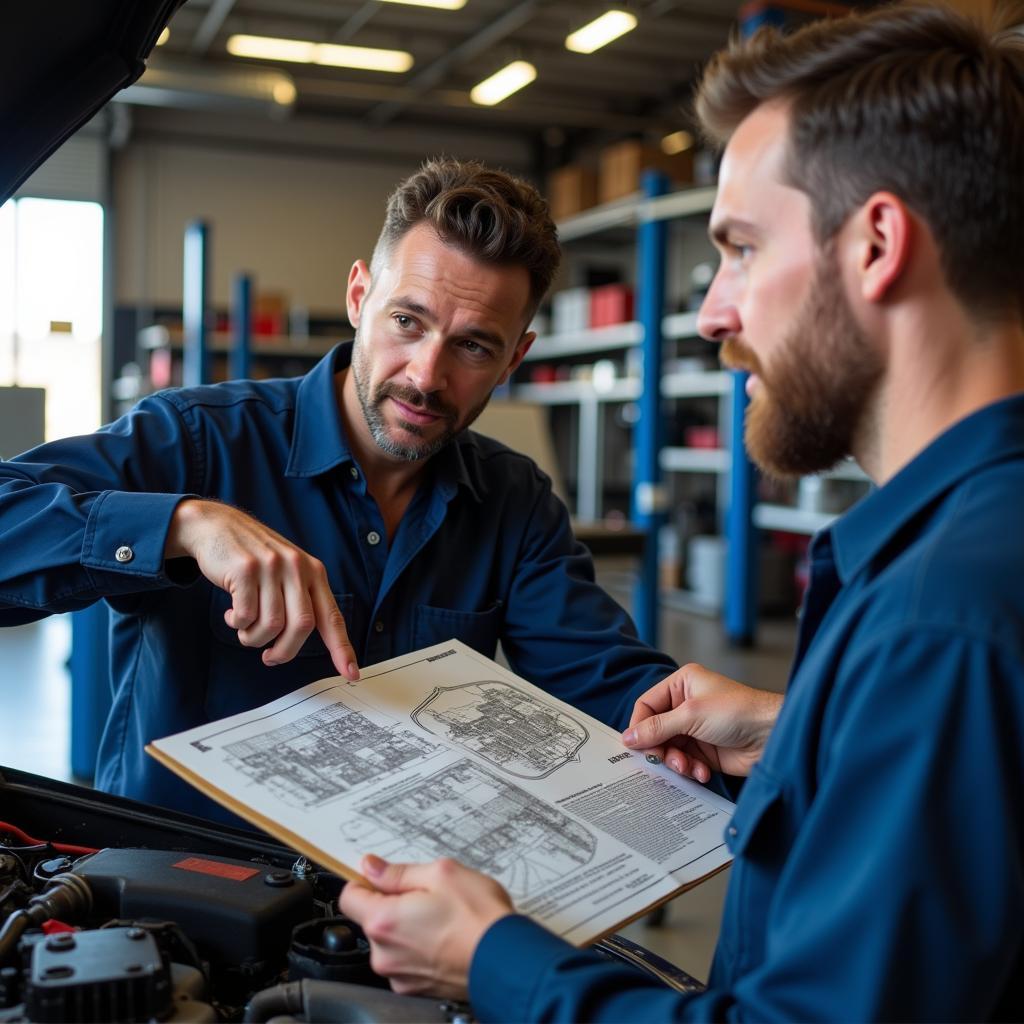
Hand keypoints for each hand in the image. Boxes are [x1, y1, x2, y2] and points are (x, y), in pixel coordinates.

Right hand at [165, 498, 358, 678]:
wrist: (216, 526)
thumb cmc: (252, 557)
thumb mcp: (286, 571)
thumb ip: (297, 600)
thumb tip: (295, 643)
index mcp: (313, 571)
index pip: (332, 616)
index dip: (342, 648)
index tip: (351, 673)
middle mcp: (297, 567)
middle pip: (302, 626)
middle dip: (285, 651)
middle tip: (270, 657)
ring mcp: (272, 567)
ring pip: (272, 625)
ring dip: (254, 638)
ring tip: (244, 627)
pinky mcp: (246, 569)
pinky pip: (246, 616)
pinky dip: (237, 624)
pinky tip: (231, 614)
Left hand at [339, 854, 514, 999]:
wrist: (508, 962)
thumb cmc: (479, 919)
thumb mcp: (441, 874)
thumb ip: (398, 872)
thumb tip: (372, 867)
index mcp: (384, 921)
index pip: (348, 896)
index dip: (365, 881)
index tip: (382, 876)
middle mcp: (384, 954)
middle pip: (372, 919)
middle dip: (393, 904)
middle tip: (427, 895)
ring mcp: (399, 975)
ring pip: (391, 940)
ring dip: (407, 927)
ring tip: (442, 917)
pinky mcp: (416, 988)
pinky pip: (406, 960)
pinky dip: (420, 948)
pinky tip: (445, 937)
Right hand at [623, 663, 780, 780]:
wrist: (773, 736)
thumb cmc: (739, 712)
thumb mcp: (691, 715)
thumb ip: (657, 727)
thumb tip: (629, 737)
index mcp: (681, 684)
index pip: (647, 705)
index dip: (639, 726)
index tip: (636, 745)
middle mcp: (686, 705)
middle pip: (656, 730)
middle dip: (660, 747)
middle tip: (664, 759)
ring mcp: (695, 729)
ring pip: (669, 749)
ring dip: (676, 761)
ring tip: (687, 767)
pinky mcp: (705, 750)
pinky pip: (685, 762)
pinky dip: (690, 769)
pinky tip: (702, 772)